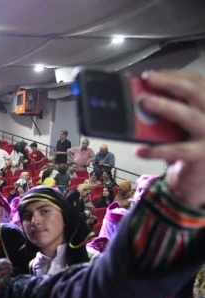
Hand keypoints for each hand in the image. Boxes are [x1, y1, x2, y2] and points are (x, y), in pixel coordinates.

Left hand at [135, 70, 204, 207]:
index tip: (153, 74)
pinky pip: (176, 150)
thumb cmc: (187, 150)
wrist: (198, 184)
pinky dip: (156, 150)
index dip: (177, 76)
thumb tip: (143, 96)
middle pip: (198, 93)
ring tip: (144, 102)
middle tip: (149, 78)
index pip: (199, 83)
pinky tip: (139, 150)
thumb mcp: (182, 129)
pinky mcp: (201, 156)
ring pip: (189, 116)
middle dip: (172, 83)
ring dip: (165, 107)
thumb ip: (172, 113)